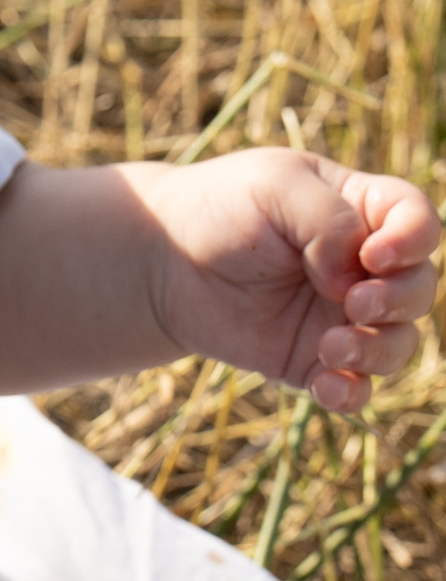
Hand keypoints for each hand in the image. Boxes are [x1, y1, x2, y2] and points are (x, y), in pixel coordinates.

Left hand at [136, 149, 439, 412]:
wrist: (159, 260)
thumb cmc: (218, 208)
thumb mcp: (273, 187)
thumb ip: (329, 221)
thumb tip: (353, 278)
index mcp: (362, 210)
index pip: (419, 223)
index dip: (414, 241)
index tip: (373, 255)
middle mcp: (363, 267)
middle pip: (418, 287)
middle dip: (399, 299)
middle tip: (353, 301)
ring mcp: (342, 316)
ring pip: (398, 344)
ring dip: (378, 350)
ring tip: (330, 346)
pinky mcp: (314, 360)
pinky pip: (354, 389)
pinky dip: (351, 393)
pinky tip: (326, 386)